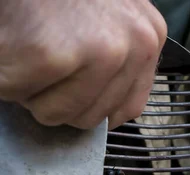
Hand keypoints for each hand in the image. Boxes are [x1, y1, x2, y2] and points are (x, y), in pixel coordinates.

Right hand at [0, 0, 166, 129]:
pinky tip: (11, 43)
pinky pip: (17, 94)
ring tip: (28, 45)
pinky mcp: (51, 52)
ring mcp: (98, 50)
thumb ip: (118, 58)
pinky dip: (5, 77)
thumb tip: (105, 112)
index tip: (67, 84)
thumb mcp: (110, 14)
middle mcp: (135, 44)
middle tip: (41, 54)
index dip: (89, 105)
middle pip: (90, 116)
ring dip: (30, 88)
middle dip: (55, 94)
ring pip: (56, 114)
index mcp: (149, 37)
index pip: (127, 109)